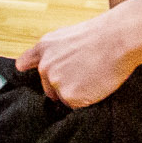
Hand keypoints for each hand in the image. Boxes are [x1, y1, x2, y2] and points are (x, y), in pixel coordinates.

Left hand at [19, 9, 141, 107]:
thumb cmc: (100, 35)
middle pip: (49, 87)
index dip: (28, 69)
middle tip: (85, 74)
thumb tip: (47, 64)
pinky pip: (75, 106)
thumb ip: (54, 50)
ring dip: (76, 94)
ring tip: (93, 77)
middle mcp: (45, 66)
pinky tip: (95, 86)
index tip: (27, 72)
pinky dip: (85, 101)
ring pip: (63, 98)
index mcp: (44, 48)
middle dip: (63, 86)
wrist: (117, 39)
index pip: (24, 63)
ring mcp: (55, 82)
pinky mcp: (68, 96)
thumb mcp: (68, 35)